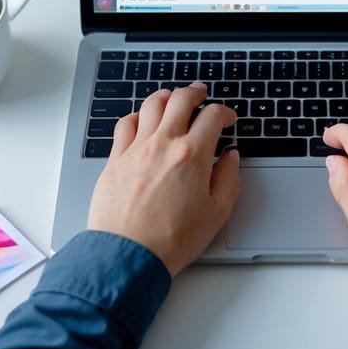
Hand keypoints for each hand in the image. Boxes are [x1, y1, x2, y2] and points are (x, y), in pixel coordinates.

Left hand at [87, 83, 239, 275]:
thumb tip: (231, 157)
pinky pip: (126, 123)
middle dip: (196, 92)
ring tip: (173, 98)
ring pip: (152, 104)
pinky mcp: (116, 158)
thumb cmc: (171, 240)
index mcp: (192, 155)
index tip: (227, 119)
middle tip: (201, 94)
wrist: (128, 255)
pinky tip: (143, 120)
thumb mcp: (217, 214)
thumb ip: (229, 179)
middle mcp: (163, 144)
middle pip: (181, 99)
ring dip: (167, 96)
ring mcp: (136, 148)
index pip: (213, 116)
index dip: (225, 112)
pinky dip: (138, 115)